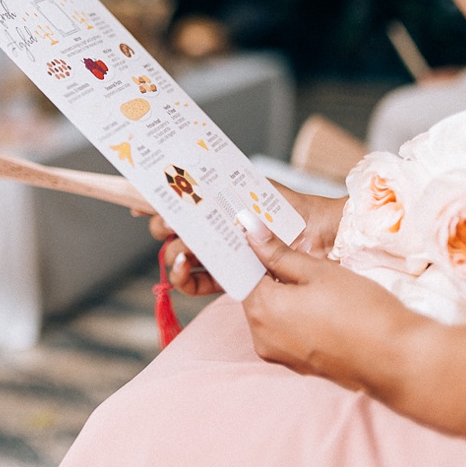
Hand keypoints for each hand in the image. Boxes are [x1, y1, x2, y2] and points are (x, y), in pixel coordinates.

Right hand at [150, 182, 345, 296]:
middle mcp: (217, 231)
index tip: (139, 203)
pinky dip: (185, 278)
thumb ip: (219, 187)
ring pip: (180, 258)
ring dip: (173, 254)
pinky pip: (198, 285)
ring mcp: (223, 256)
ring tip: (183, 249)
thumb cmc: (294, 209)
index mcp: (219, 207)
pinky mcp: (232, 280)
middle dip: (164, 228)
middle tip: (169, 224)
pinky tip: (185, 267)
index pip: (180, 205)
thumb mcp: (252, 190)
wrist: (326, 238)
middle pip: (173, 232)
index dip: (157, 204)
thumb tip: (183, 182)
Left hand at [238, 210, 421, 392]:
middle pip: (256, 295)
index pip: (244, 272)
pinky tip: (323, 307)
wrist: (399, 360)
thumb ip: (278, 252)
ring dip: (286, 297)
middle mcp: (261, 337)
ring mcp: (279, 355)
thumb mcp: (318, 271)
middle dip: (273, 275)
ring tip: (317, 283)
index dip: (255, 253)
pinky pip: (286, 332)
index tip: (265, 237)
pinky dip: (297, 317)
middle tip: (298, 256)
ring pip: (271, 314)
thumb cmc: (362, 310)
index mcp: (261, 310)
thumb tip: (248, 229)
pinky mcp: (297, 365)